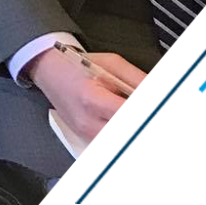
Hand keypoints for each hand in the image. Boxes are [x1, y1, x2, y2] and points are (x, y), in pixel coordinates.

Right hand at [26, 48, 145, 143]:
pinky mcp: (86, 139)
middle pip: (125, 136)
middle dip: (134, 116)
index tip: (136, 95)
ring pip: (118, 143)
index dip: (148, 111)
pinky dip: (110, 124)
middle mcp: (89, 123)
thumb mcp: (112, 63)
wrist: (49, 71)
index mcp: (94, 100)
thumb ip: (138, 80)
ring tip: (119, 104)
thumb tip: (156, 91)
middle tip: (129, 97)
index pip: (124, 111)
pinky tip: (112, 114)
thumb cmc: (77, 65)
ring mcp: (86, 135)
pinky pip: (103, 141)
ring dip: (121, 120)